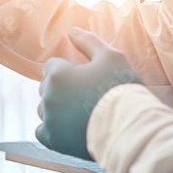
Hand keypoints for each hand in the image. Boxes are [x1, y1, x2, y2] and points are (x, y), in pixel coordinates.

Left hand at [35, 29, 142, 160]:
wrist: (130, 127)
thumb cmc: (122, 89)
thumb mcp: (111, 57)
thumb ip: (88, 41)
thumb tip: (71, 31)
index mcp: (57, 74)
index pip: (52, 66)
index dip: (69, 70)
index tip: (86, 79)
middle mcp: (48, 97)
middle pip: (47, 88)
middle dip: (62, 89)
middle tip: (87, 96)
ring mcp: (49, 120)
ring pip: (45, 109)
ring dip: (57, 108)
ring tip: (82, 113)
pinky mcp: (54, 140)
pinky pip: (42, 132)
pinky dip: (52, 129)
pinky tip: (69, 127)